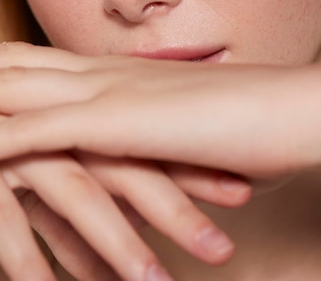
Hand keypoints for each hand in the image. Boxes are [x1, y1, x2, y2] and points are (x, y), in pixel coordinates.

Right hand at [0, 145, 250, 280]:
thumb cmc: (6, 148)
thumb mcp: (50, 169)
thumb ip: (86, 204)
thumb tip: (122, 251)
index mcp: (84, 116)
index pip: (150, 143)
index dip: (196, 171)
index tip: (244, 195)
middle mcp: (57, 126)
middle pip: (126, 164)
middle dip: (176, 208)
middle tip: (224, 249)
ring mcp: (18, 144)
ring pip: (76, 191)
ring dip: (119, 242)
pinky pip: (6, 217)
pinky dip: (32, 257)